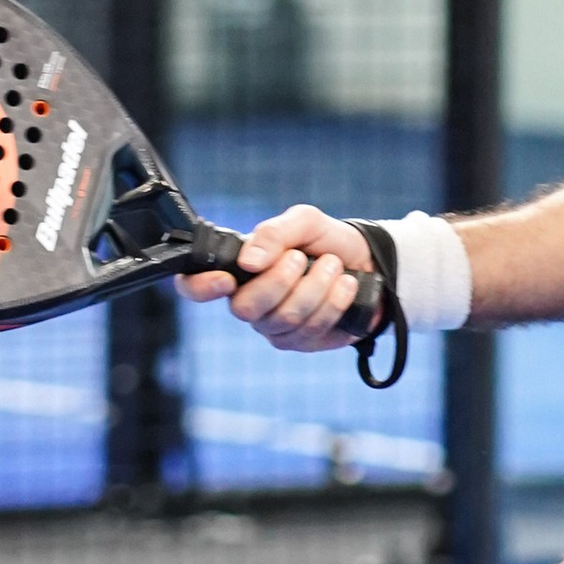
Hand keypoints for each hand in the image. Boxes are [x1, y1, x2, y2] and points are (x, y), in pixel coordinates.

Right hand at [178, 202, 376, 352]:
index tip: (226, 279)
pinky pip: (311, 330)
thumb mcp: (304, 221)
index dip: (200, 287)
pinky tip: (345, 286)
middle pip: (245, 308)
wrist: (369, 262)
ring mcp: (274, 327)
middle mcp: (249, 302)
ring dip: (316, 286)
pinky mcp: (303, 342)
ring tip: (334, 266)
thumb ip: (274, 233)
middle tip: (303, 258)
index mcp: (239, 270)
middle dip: (280, 280)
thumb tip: (248, 261)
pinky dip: (334, 302)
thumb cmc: (327, 241)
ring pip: (284, 319)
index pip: (194, 286)